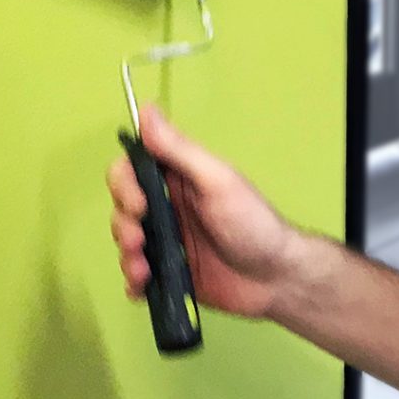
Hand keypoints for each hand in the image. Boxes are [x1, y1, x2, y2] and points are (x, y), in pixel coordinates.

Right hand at [107, 106, 301, 319]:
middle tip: (140, 241)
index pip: (131, 171)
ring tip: (143, 270)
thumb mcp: (217, 182)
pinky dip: (133, 283)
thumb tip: (147, 110)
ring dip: (127, 255)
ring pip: (126, 243)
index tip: (139, 204)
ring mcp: (167, 243)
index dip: (124, 185)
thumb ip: (179, 150)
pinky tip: (140, 288)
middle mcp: (168, 208)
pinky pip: (138, 277)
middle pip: (122, 208)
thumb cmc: (252, 224)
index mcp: (177, 180)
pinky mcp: (169, 274)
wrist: (275, 278)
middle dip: (123, 225)